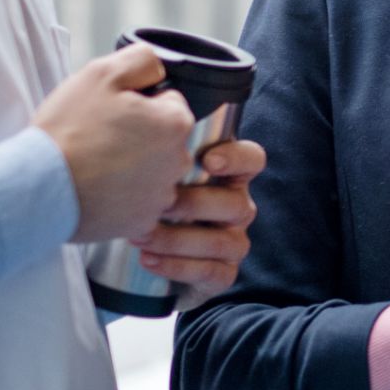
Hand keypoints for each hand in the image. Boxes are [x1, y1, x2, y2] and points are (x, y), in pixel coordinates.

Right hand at [33, 44, 194, 242]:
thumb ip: (142, 60)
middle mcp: (178, 162)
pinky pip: (139, 202)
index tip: (114, 112)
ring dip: (133, 167)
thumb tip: (158, 68)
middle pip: (165, 139)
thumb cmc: (69, 129)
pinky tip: (98, 188)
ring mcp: (161, 196)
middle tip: (103, 137)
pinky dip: (122, 196)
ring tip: (97, 164)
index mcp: (176, 124)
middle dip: (141, 136)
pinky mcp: (142, 222)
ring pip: (153, 171)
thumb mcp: (102, 73)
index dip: (141, 103)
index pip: (170, 103)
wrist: (37, 187)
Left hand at [137, 137, 267, 308]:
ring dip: (179, 239)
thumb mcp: (153, 170)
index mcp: (228, 175)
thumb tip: (145, 115)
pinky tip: (148, 259)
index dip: (237, 158)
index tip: (208, 160)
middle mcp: (237, 207)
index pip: (252, 159)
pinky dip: (179, 267)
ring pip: (223, 241)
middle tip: (157, 203)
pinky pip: (213, 272)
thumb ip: (158, 146)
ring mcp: (232, 241)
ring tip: (141, 235)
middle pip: (236, 204)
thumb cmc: (148, 199)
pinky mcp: (222, 274)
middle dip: (194, 205)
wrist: (137, 258)